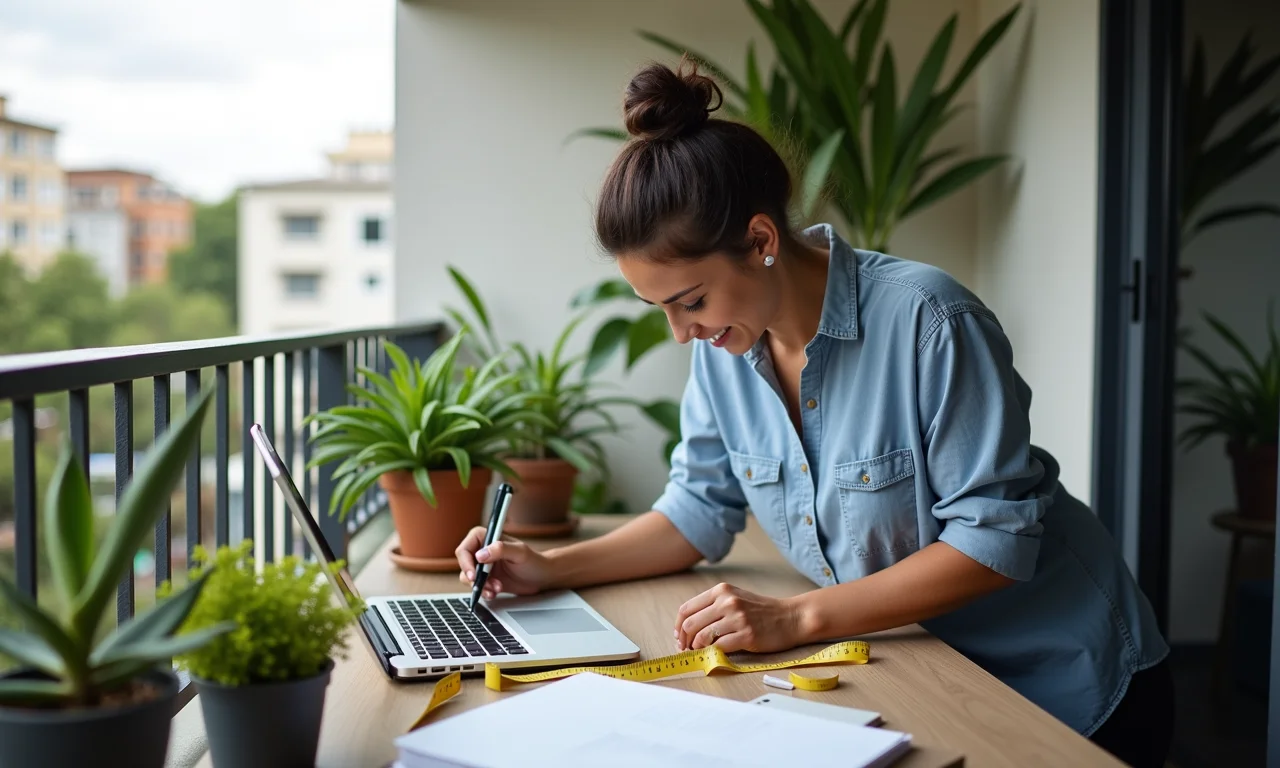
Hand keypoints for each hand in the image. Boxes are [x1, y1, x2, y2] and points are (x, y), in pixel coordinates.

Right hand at [455, 527, 554, 598]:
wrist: (542, 577)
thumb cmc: (534, 561)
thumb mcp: (520, 553)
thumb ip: (501, 550)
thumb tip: (480, 555)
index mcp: (487, 538)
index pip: (465, 548)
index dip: (466, 562)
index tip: (474, 574)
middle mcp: (483, 551)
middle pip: (464, 564)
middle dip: (474, 577)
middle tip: (484, 585)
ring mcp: (484, 566)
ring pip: (468, 578)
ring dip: (481, 586)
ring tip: (497, 588)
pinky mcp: (487, 579)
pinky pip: (476, 587)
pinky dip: (484, 592)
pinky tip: (496, 592)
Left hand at [673, 582, 805, 652]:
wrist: (791, 617)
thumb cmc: (762, 611)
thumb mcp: (736, 598)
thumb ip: (713, 607)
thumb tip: (686, 629)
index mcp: (721, 590)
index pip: (686, 609)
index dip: (678, 626)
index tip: (679, 637)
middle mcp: (727, 601)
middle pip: (690, 624)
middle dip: (683, 641)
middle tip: (686, 650)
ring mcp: (737, 618)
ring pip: (701, 636)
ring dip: (696, 649)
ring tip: (699, 653)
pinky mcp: (747, 635)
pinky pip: (719, 647)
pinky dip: (711, 653)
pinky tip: (713, 655)